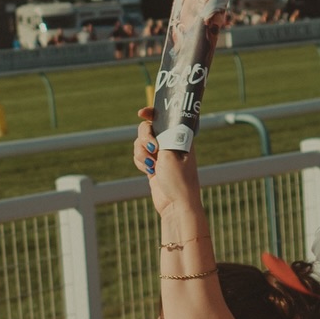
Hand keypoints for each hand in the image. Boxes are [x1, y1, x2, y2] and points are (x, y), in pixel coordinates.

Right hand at [132, 104, 204, 220]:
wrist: (176, 205)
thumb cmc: (179, 180)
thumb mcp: (170, 153)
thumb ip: (161, 136)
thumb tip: (150, 122)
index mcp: (180, 136)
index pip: (165, 117)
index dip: (152, 112)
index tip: (142, 113)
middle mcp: (170, 143)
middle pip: (148, 128)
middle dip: (144, 137)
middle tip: (153, 149)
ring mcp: (161, 155)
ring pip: (140, 143)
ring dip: (141, 153)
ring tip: (151, 167)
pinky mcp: (152, 166)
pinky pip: (139, 156)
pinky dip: (140, 162)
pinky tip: (148, 172)